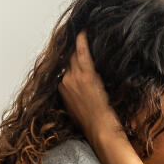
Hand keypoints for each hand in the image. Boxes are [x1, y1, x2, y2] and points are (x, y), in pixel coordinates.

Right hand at [59, 32, 126, 147]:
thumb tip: (79, 90)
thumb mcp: (77, 110)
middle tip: (75, 35)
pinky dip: (82, 42)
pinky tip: (84, 32)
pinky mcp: (87, 77)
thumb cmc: (92, 124)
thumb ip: (74, 96)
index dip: (68, 58)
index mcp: (61, 90)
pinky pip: (82, 54)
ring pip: (73, 55)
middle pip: (67, 59)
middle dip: (71, 49)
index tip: (71, 49)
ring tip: (80, 31)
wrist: (101, 132)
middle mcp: (64, 82)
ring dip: (76, 43)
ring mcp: (75, 79)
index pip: (63, 67)